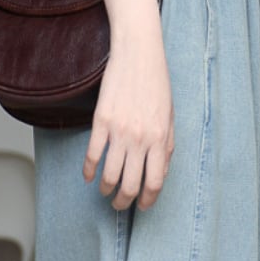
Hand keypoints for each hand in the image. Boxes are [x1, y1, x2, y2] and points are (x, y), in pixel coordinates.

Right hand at [83, 26, 174, 211]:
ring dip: (106, 189)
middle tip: (120, 204)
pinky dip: (89, 171)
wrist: (138, 53)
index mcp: (161, 140)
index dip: (147, 200)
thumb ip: (167, 148)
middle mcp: (141, 139)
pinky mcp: (101, 121)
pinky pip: (93, 155)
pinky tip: (89, 177)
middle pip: (131, 184)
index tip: (142, 206)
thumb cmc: (156, 84)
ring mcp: (120, 131)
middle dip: (124, 201)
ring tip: (105, 192)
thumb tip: (159, 174)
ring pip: (110, 174)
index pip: (154, 182)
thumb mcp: (170, 118)